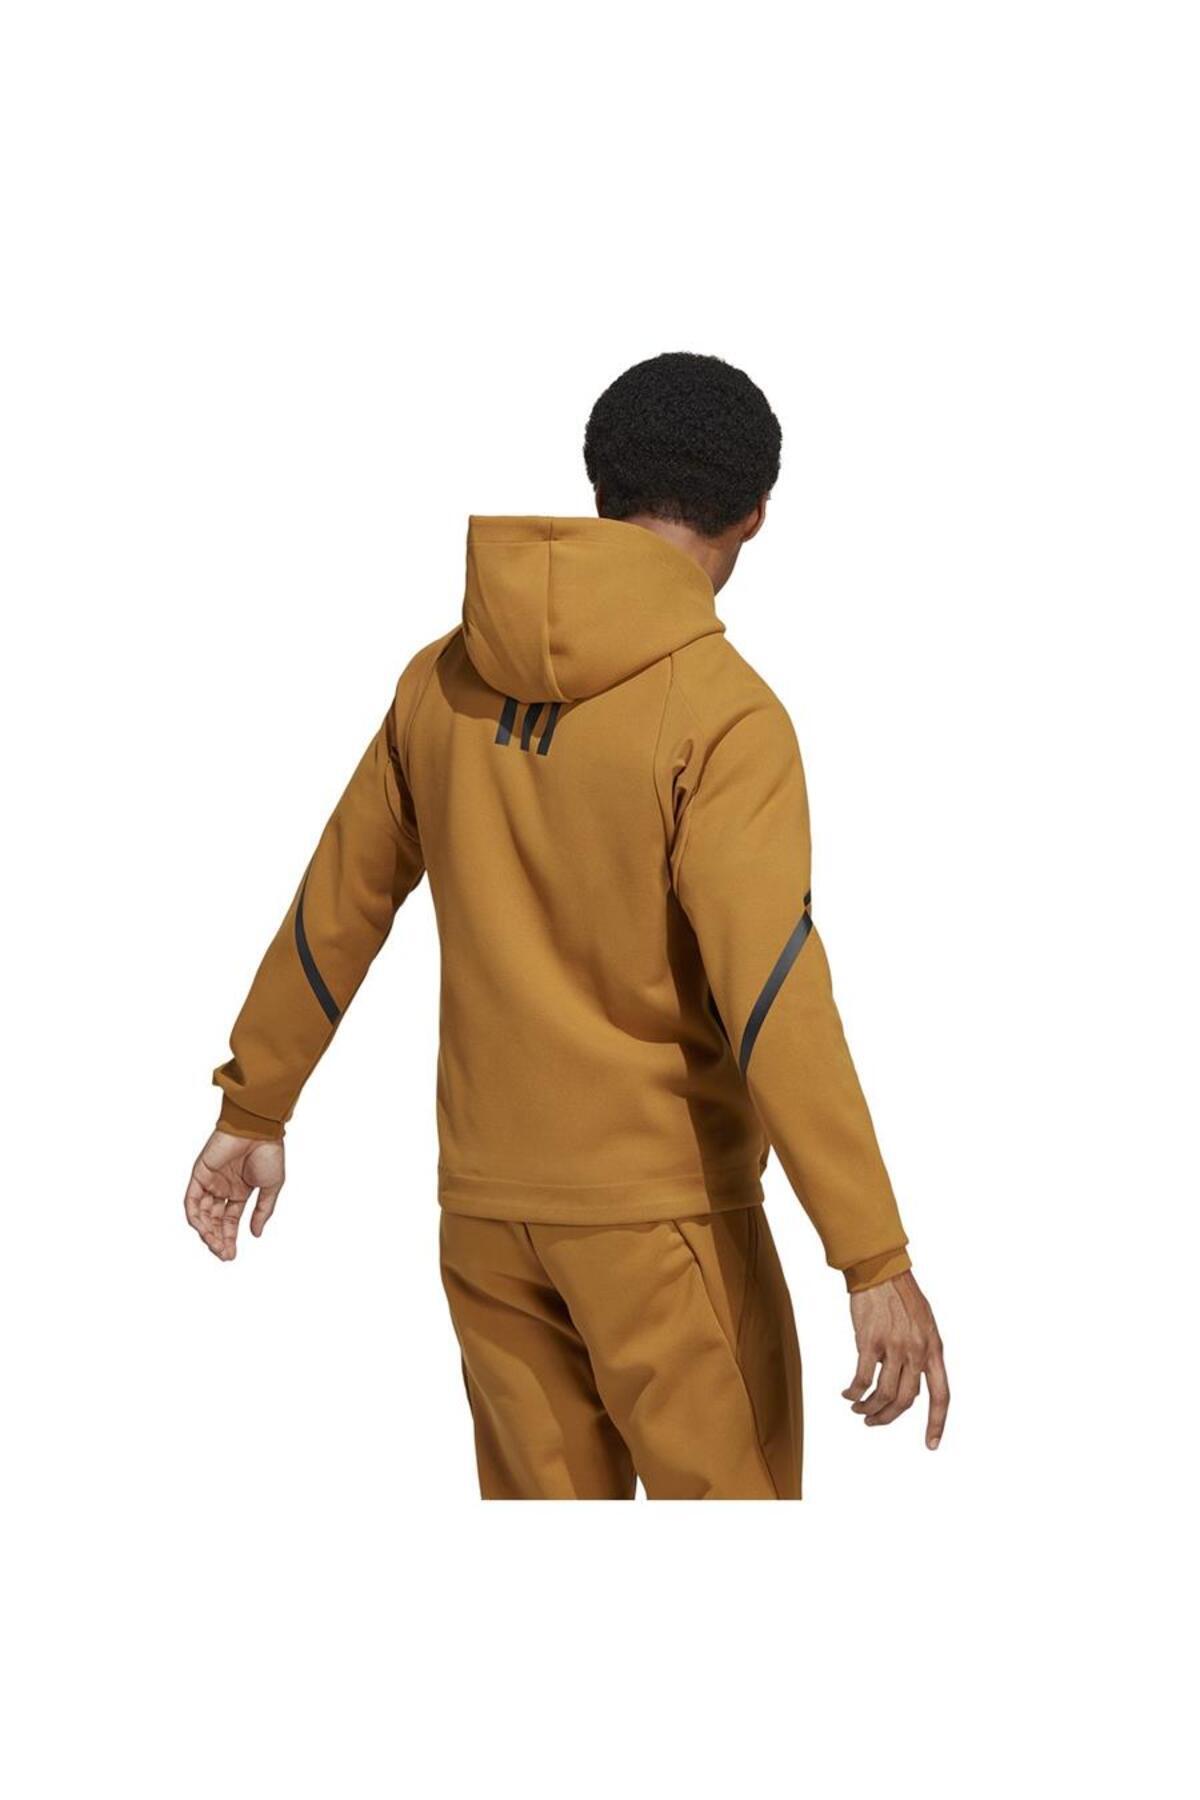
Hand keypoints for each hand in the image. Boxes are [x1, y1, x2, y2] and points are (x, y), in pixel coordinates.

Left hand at [183, 1128, 284, 1260]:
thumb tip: (255, 1234)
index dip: (229, 1238)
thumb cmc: (269, 1153)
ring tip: (215, 1246)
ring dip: (206, 1232)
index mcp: (239, 1191)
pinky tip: (203, 1230)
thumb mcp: (271, 1188)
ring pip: (201, 1214)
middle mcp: (222, 1188)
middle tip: (224, 1254)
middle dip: (217, 1239)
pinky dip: (194, 1216)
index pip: (229, 1221)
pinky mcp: (199, 1175)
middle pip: (213, 1221)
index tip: (231, 1255)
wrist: (259, 1130)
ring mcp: (210, 1182)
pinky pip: (191, 1200)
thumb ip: (262, 1211)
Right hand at [843, 1269, 948, 1448]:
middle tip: (872, 1422)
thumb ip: (921, 1354)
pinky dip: (854, 1392)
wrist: (880, 1270)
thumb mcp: (924, 1325)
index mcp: (934, 1349)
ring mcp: (894, 1346)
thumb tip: (910, 1384)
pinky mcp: (870, 1341)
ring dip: (869, 1408)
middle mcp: (917, 1351)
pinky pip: (862, 1379)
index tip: (931, 1445)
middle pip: (906, 1401)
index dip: (937, 1423)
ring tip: (858, 1409)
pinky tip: (848, 1394)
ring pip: (883, 1394)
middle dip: (888, 1418)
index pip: (942, 1395)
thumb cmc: (901, 1295)